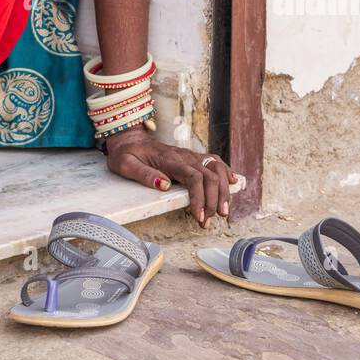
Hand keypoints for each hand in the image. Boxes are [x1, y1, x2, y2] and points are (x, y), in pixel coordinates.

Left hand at [104, 128, 238, 225]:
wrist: (129, 137)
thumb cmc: (126, 153)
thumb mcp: (125, 164)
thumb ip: (144, 175)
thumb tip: (164, 185)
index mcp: (169, 159)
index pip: (193, 177)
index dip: (199, 197)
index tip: (199, 216)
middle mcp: (184, 156)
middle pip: (209, 175)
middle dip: (214, 200)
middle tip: (209, 221)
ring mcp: (190, 155)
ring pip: (216, 168)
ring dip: (224, 190)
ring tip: (224, 211)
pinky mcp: (192, 157)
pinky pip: (214, 161)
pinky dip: (226, 172)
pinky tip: (234, 182)